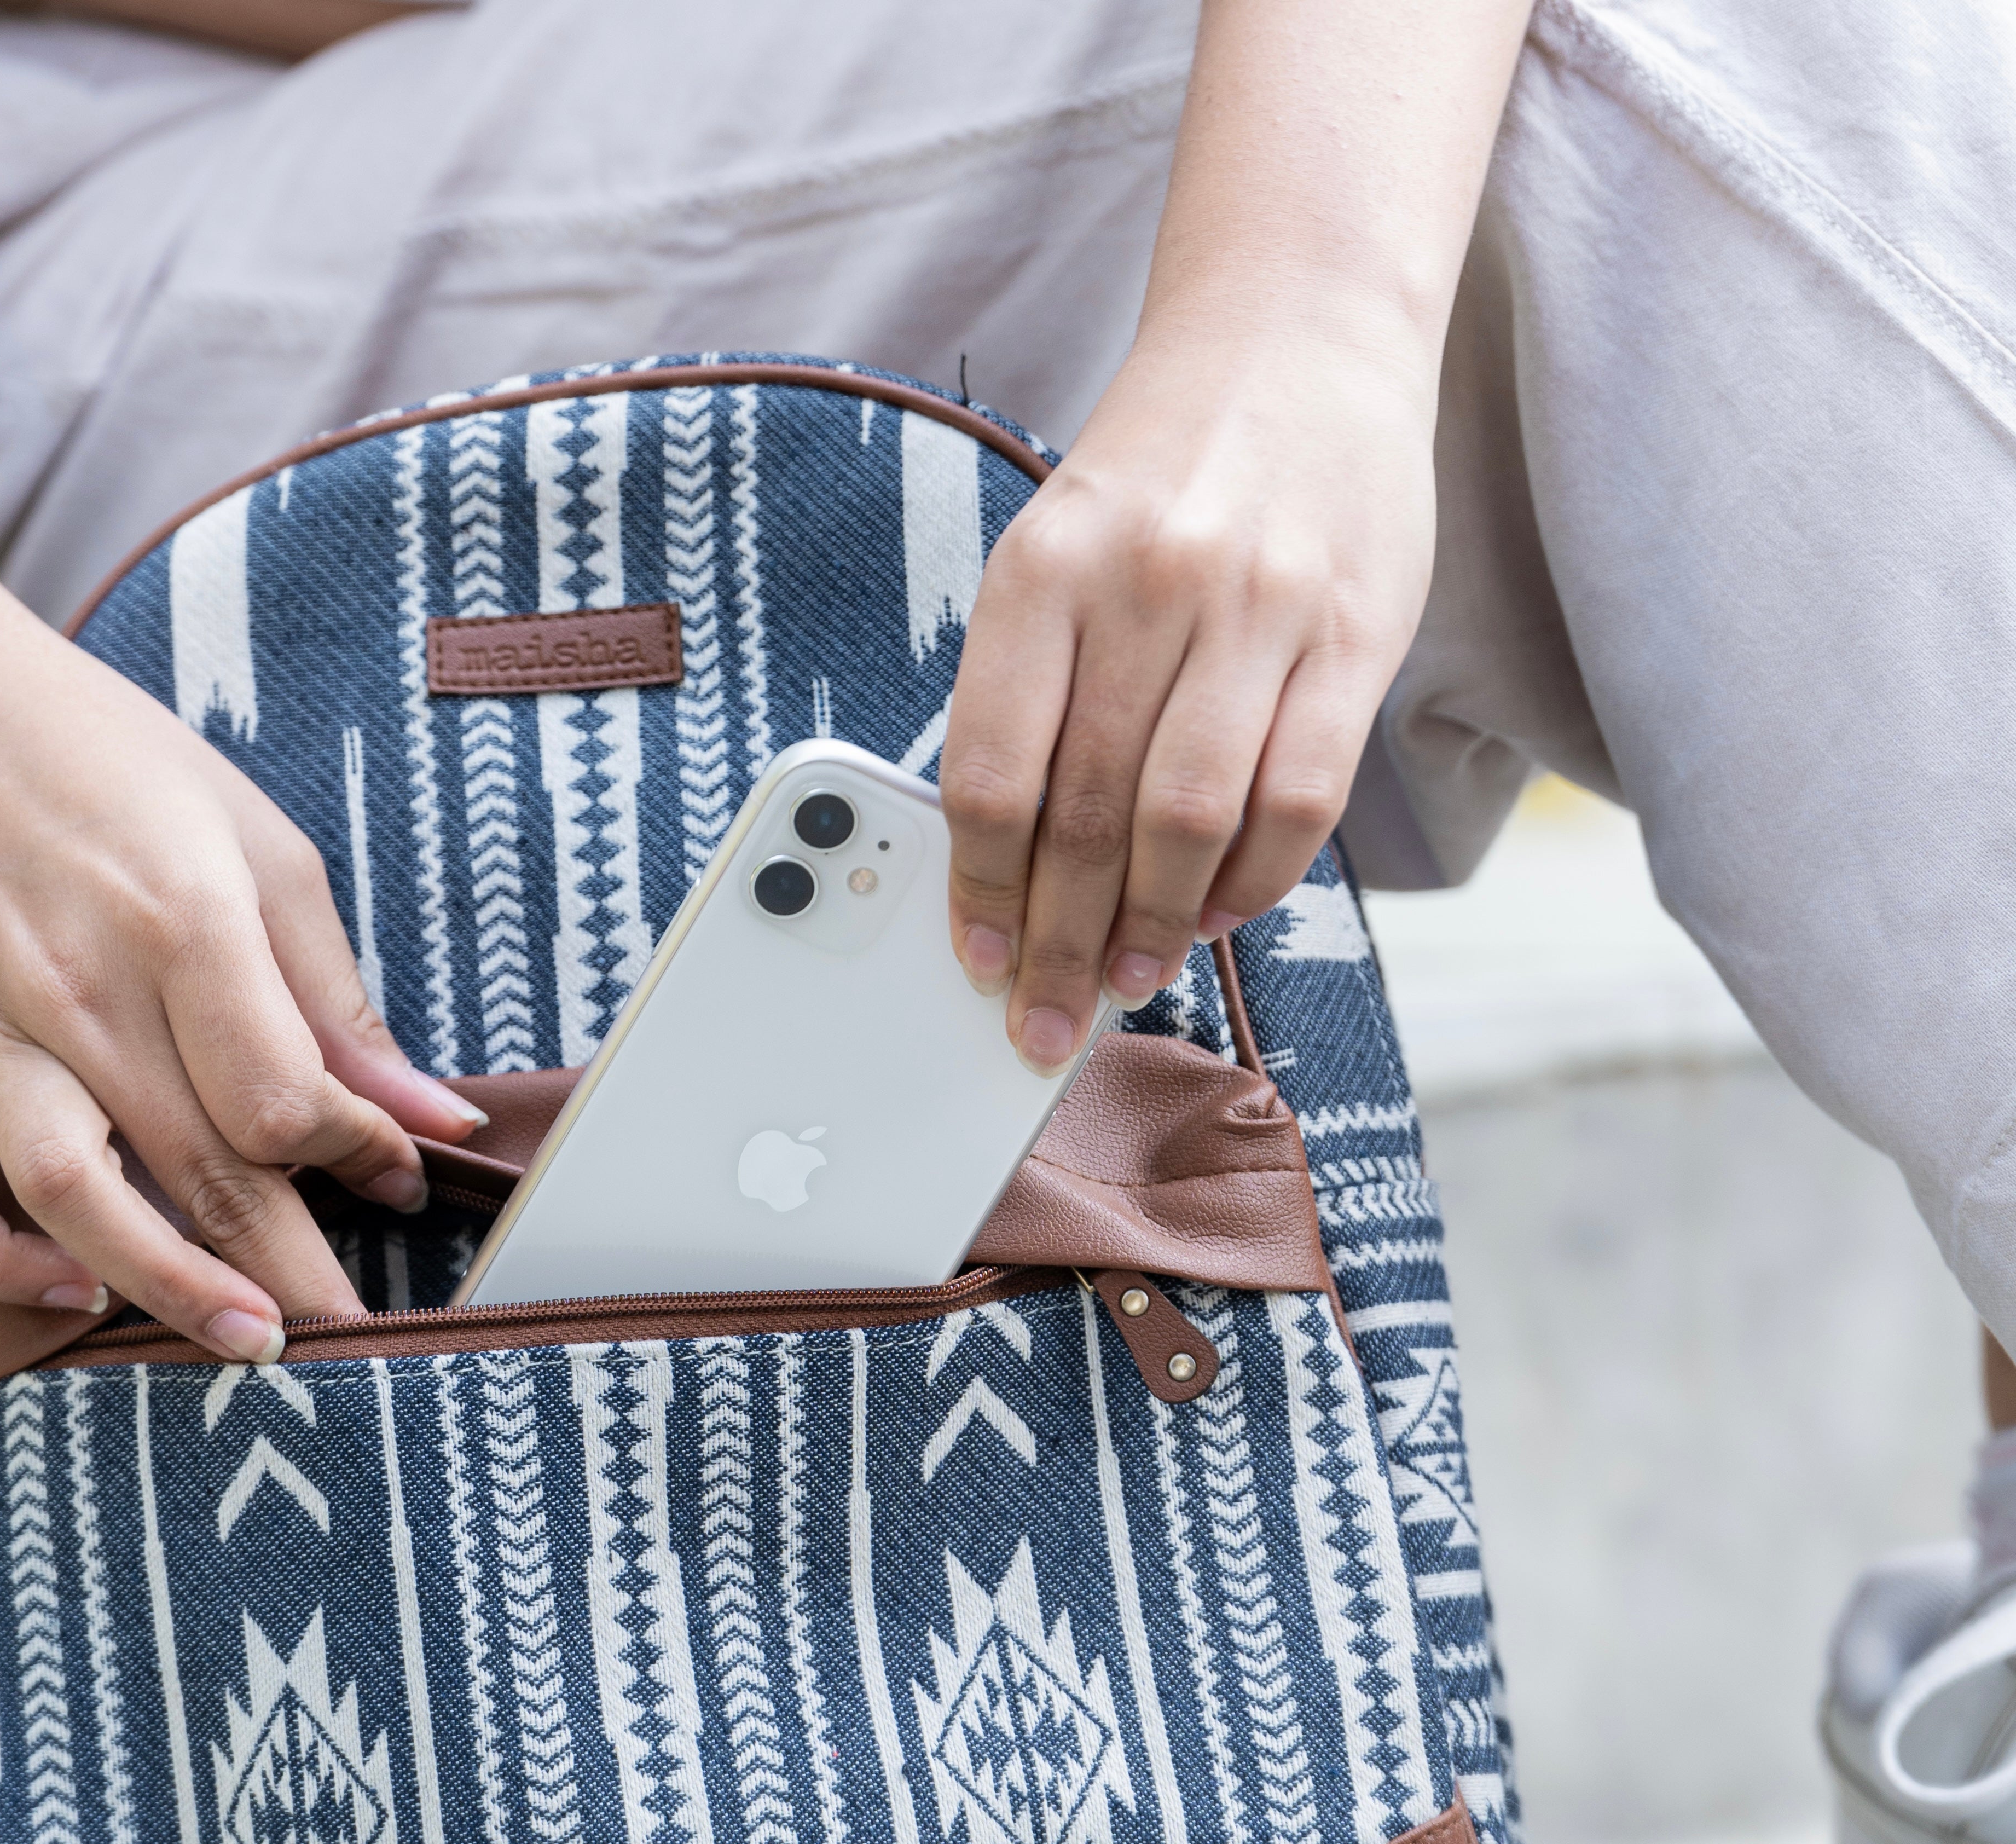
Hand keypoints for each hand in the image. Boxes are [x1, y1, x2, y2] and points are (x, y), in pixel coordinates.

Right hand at [0, 594, 481, 1357]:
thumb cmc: (107, 765)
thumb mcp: (261, 848)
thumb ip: (342, 1003)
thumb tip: (433, 1122)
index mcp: (181, 922)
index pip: (280, 1096)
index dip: (355, 1153)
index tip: (399, 1174)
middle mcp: (80, 991)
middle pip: (202, 1164)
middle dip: (292, 1265)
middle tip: (354, 1332)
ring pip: (72, 1197)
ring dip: (165, 1285)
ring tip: (245, 1339)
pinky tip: (73, 1284)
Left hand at [940, 311, 1436, 1067]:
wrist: (1297, 335)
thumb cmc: (1159, 474)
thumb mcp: (1056, 554)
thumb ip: (1030, 692)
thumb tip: (1002, 865)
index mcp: (1045, 569)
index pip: (995, 774)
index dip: (981, 894)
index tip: (975, 962)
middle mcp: (1150, 586)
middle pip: (1088, 817)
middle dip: (1059, 943)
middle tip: (1043, 1019)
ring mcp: (1260, 608)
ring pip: (1191, 821)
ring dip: (1154, 926)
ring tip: (1126, 978)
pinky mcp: (1356, 633)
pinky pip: (1299, 797)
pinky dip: (1254, 877)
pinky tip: (1218, 910)